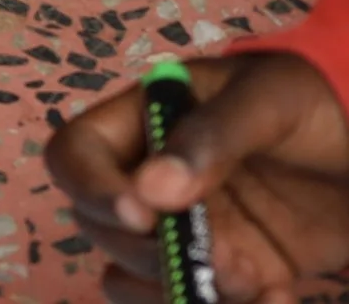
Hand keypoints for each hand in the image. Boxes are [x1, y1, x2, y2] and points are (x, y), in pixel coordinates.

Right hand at [47, 52, 348, 303]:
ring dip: (186, 293)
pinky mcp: (223, 270)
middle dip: (156, 256)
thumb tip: (151, 192)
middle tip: (226, 261)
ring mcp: (183, 229)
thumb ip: (211, 137)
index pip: (75, 154)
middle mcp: (148, 177)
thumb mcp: (266, 102)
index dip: (92, 189)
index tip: (144, 218)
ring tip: (257, 284)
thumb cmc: (310, 102)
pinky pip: (190, 302)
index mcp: (142, 121)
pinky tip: (280, 297)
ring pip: (135, 277)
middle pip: (99, 227)